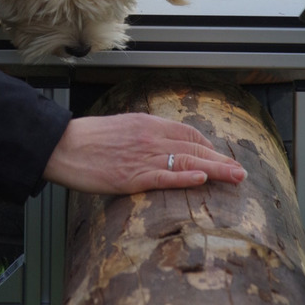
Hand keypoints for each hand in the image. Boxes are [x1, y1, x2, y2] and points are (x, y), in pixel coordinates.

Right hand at [43, 113, 246, 193]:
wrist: (64, 145)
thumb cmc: (88, 138)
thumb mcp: (121, 127)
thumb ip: (143, 134)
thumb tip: (158, 144)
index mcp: (147, 123)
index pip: (186, 132)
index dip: (207, 145)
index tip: (220, 157)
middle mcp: (150, 137)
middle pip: (194, 147)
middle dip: (220, 160)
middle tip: (240, 171)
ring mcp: (143, 156)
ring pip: (187, 162)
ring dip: (216, 170)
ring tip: (236, 178)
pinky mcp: (133, 176)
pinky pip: (165, 176)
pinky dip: (186, 179)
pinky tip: (202, 180)